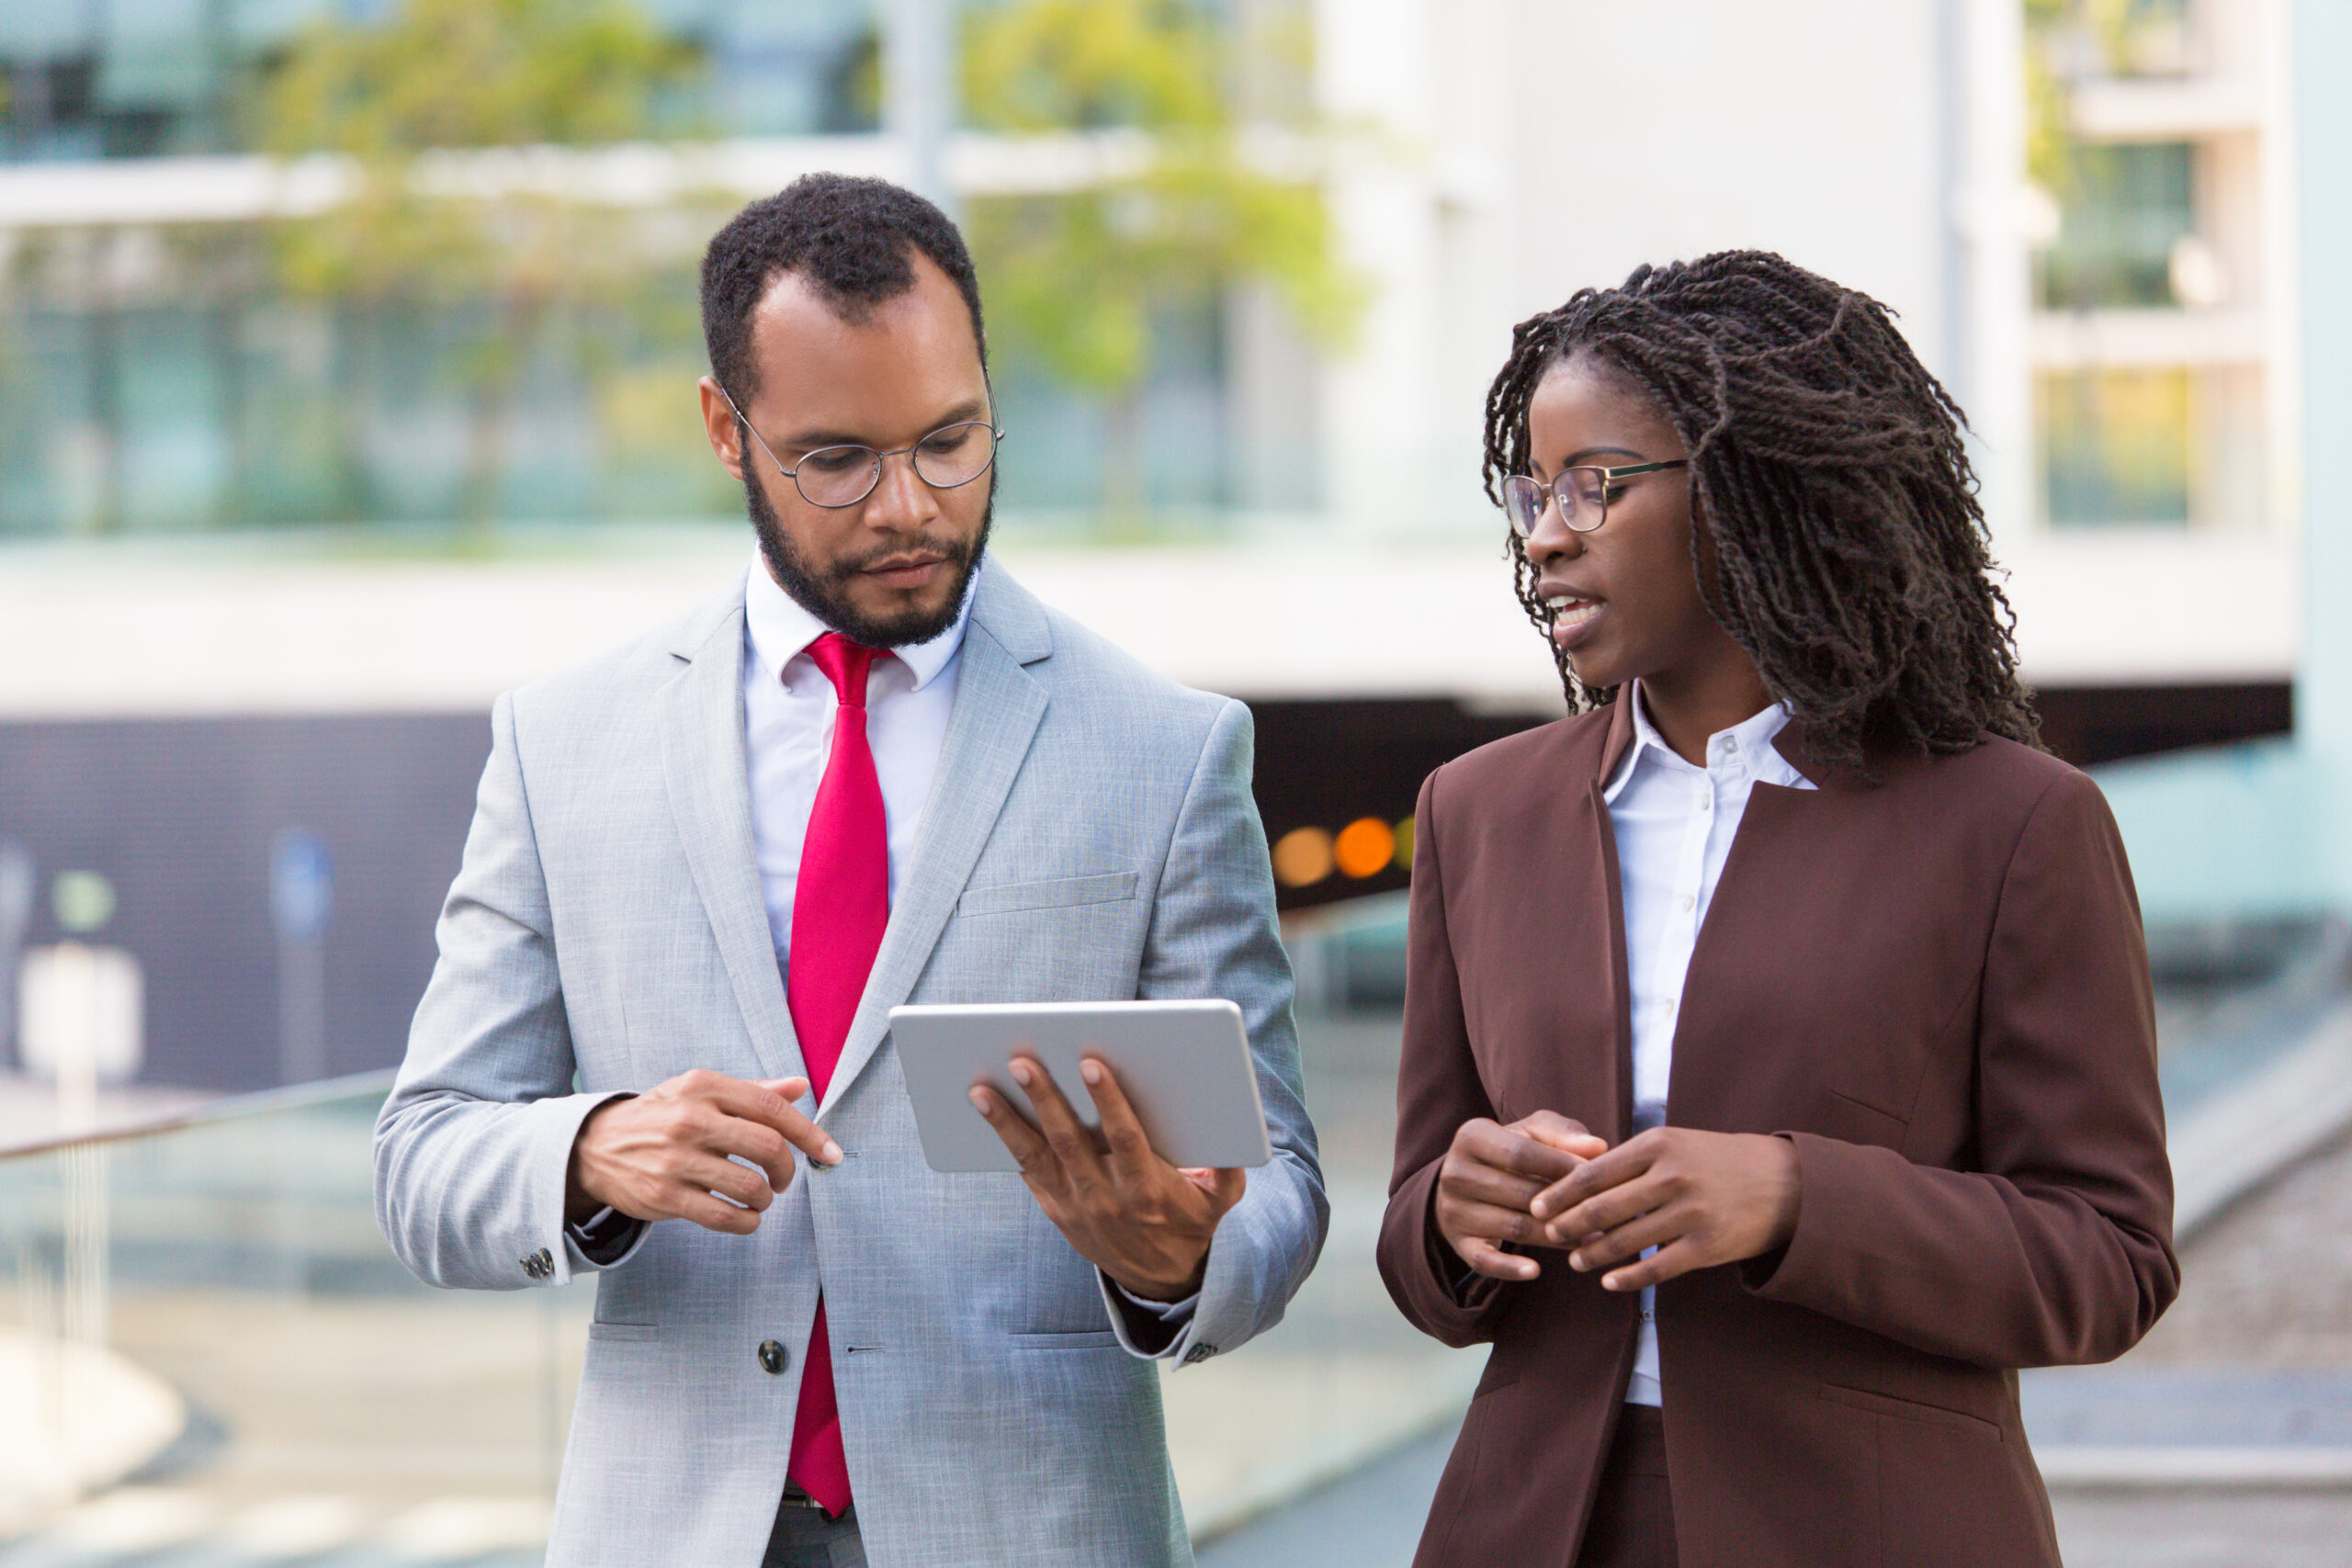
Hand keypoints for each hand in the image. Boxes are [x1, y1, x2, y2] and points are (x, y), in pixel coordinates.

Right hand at [567, 1069, 841, 1234]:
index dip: (809, 1133)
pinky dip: (746, 1222)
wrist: (594, 1146)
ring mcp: (675, 1159)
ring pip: (749, 1185)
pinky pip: (723, 1216)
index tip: (830, 1153)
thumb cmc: (661, 1116)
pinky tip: (747, 1217)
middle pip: (768, 1146)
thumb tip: (800, 1086)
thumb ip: (752, 1091)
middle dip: (788, 1169)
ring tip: (761, 1198)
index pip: (772, 1107)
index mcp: (704, 1086)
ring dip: (767, 1198)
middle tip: (784, 1179)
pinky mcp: (664, 1196)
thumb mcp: (699, 1092)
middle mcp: (690, 1119)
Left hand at [971, 1053, 1245, 1301]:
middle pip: (1069, 1141)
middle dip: (1045, 1098)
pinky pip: (1026, 1170)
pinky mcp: (1055, 1208)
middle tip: (1023, 1059)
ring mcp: (1075, 1206)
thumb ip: (1228, 1169)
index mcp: (1148, 1191)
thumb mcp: (1222, 1200)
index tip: (1092, 1062)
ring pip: (1035, 1156)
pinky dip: (1004, 1140)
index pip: (1125, 1139)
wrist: (1162, 1279)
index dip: (1109, 1101)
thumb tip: (1234, 1132)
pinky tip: (985, 1108)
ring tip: (981, 1088)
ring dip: (1006, 1121)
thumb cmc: (1193, 1220)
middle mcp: (1106, 1199)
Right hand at [1434, 1112, 1609, 1280]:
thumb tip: (1598, 1148)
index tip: (1595, 1177)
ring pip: (1513, 1227)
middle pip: (1520, 1193)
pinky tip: (1535, 1271)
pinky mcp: (1458, 1242)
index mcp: (1471, 1136)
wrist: (1469, 1182)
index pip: (1520, 1153)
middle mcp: (1455, 1172)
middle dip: (1564, 1205)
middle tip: (1600, 1214)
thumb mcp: (1533, 1133)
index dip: (1561, 1165)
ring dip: (1555, 1236)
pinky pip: (1484, 1260)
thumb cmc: (1512, 1151)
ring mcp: (1453, 1210)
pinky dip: (1509, 1268)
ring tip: (1590, 1239)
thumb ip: (1564, 1134)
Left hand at [1529, 1127, 1800, 1291]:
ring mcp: (1690, 1213)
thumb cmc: (1715, 1160)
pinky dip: (1627, 1278)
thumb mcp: (1674, 1143)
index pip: (1594, 1172)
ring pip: (1625, 1241)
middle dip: (1568, 1225)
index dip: (1559, 1193)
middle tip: (1548, 1236)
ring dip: (1593, 1254)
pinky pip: (1656, 1268)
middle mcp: (1672, 1177)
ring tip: (1575, 1261)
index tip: (1536, 1206)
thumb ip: (1630, 1160)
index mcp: (1657, 1145)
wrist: (1782, 1183)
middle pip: (1603, 1208)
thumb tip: (1576, 1179)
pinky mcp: (1707, 1246)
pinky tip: (1610, 1282)